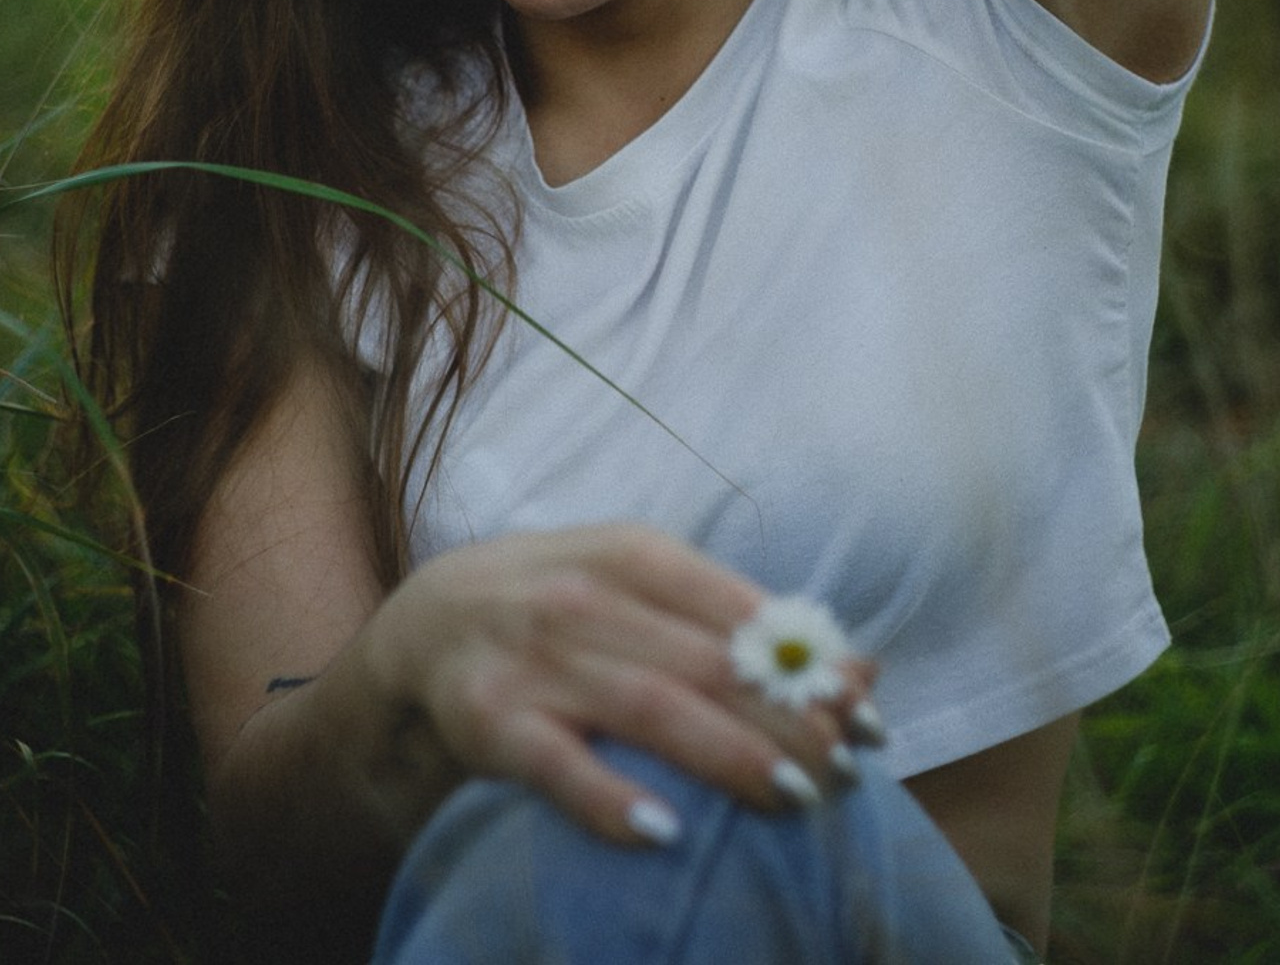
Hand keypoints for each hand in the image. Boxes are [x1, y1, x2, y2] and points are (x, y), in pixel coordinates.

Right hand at [367, 523, 878, 845]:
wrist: (427, 621)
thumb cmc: (565, 604)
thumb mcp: (644, 586)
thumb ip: (742, 624)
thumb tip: (864, 670)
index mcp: (635, 554)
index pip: (741, 609)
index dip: (810, 664)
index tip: (868, 715)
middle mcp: (586, 595)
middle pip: (708, 662)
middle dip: (786, 718)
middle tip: (845, 771)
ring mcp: (535, 658)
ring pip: (649, 707)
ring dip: (728, 754)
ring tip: (794, 798)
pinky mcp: (489, 720)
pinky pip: (556, 764)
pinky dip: (609, 797)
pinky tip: (665, 832)